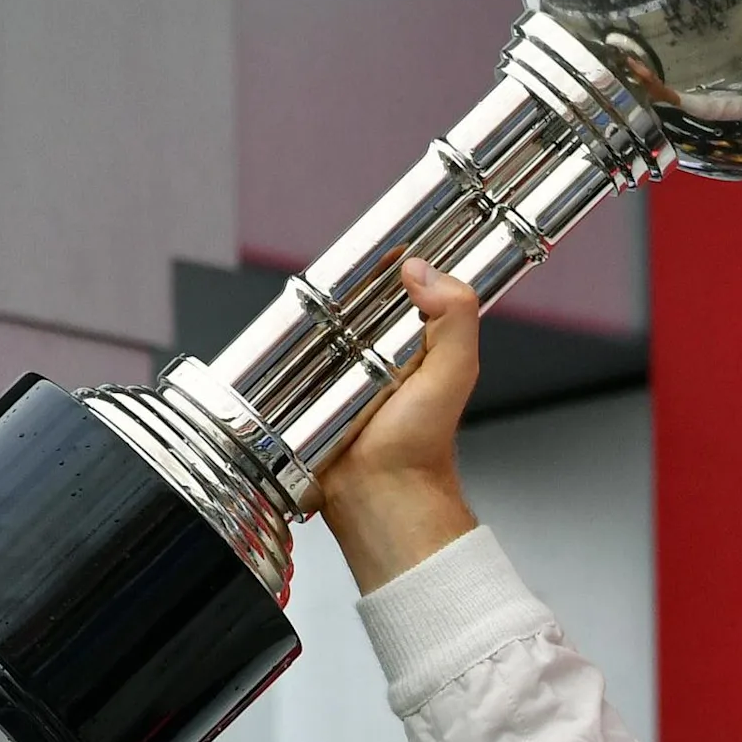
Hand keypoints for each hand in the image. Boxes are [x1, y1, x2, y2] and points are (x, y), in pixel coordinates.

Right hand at [315, 259, 483, 591]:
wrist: (378, 498)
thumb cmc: (419, 446)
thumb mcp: (454, 373)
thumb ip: (456, 319)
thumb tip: (422, 271)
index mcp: (417, 339)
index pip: (404, 282)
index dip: (391, 259)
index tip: (379, 243)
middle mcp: (377, 349)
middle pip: (352, 296)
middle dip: (343, 287)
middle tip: (338, 283)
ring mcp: (338, 367)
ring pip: (317, 322)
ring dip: (311, 317)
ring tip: (314, 316)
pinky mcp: (304, 388)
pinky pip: (289, 357)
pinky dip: (286, 351)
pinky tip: (288, 347)